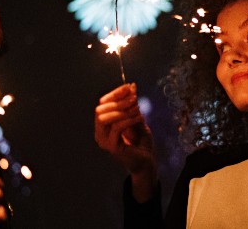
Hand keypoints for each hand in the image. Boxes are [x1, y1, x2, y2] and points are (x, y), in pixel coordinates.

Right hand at [95, 83, 156, 201]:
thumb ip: (132, 105)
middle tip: (134, 99)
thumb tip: (131, 86)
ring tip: (137, 108)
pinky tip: (139, 117)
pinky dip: (128, 119)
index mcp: (103, 125)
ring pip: (104, 118)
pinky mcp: (112, 147)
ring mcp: (104, 141)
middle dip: (117, 101)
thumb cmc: (141, 142)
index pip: (102, 104)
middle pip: (100, 110)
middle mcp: (99, 133)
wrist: (147, 162)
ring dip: (122, 110)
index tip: (128, 87)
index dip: (114, 94)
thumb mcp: (137, 119)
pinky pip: (116, 128)